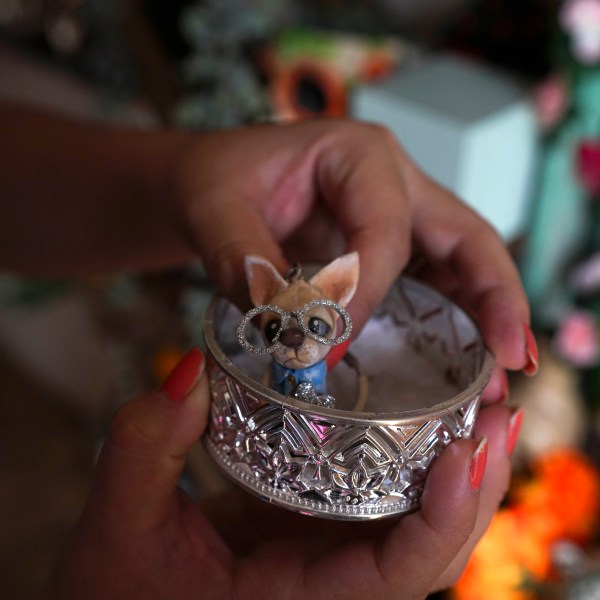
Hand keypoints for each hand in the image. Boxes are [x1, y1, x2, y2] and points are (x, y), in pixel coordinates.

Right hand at [50, 347, 515, 599]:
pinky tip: (422, 417)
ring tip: (480, 405)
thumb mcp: (118, 526)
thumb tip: (195, 366)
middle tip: (496, 409)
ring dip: (456, 468)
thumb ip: (144, 445)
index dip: (444, 518)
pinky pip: (381, 503)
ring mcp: (329, 562)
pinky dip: (411, 462)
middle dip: (474, 483)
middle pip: (432, 549)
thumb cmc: (115, 595)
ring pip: (418, 527)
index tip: (466, 449)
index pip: (397, 576)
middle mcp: (330, 590)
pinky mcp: (318, 534)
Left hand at [171, 120, 534, 379]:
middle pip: (464, 236)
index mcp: (356, 154)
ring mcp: (396, 215)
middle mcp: (391, 181)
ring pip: (462, 261)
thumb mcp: (215, 212)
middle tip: (513, 357)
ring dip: (487, 314)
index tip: (330, 346)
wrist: (208, 187)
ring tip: (504, 370)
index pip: (386, 229)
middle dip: (495, 296)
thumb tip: (292, 331)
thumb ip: (245, 266)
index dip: (367, 291)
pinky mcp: (388, 250)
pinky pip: (434, 281)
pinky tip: (467, 356)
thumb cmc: (214, 182)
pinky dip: (456, 318)